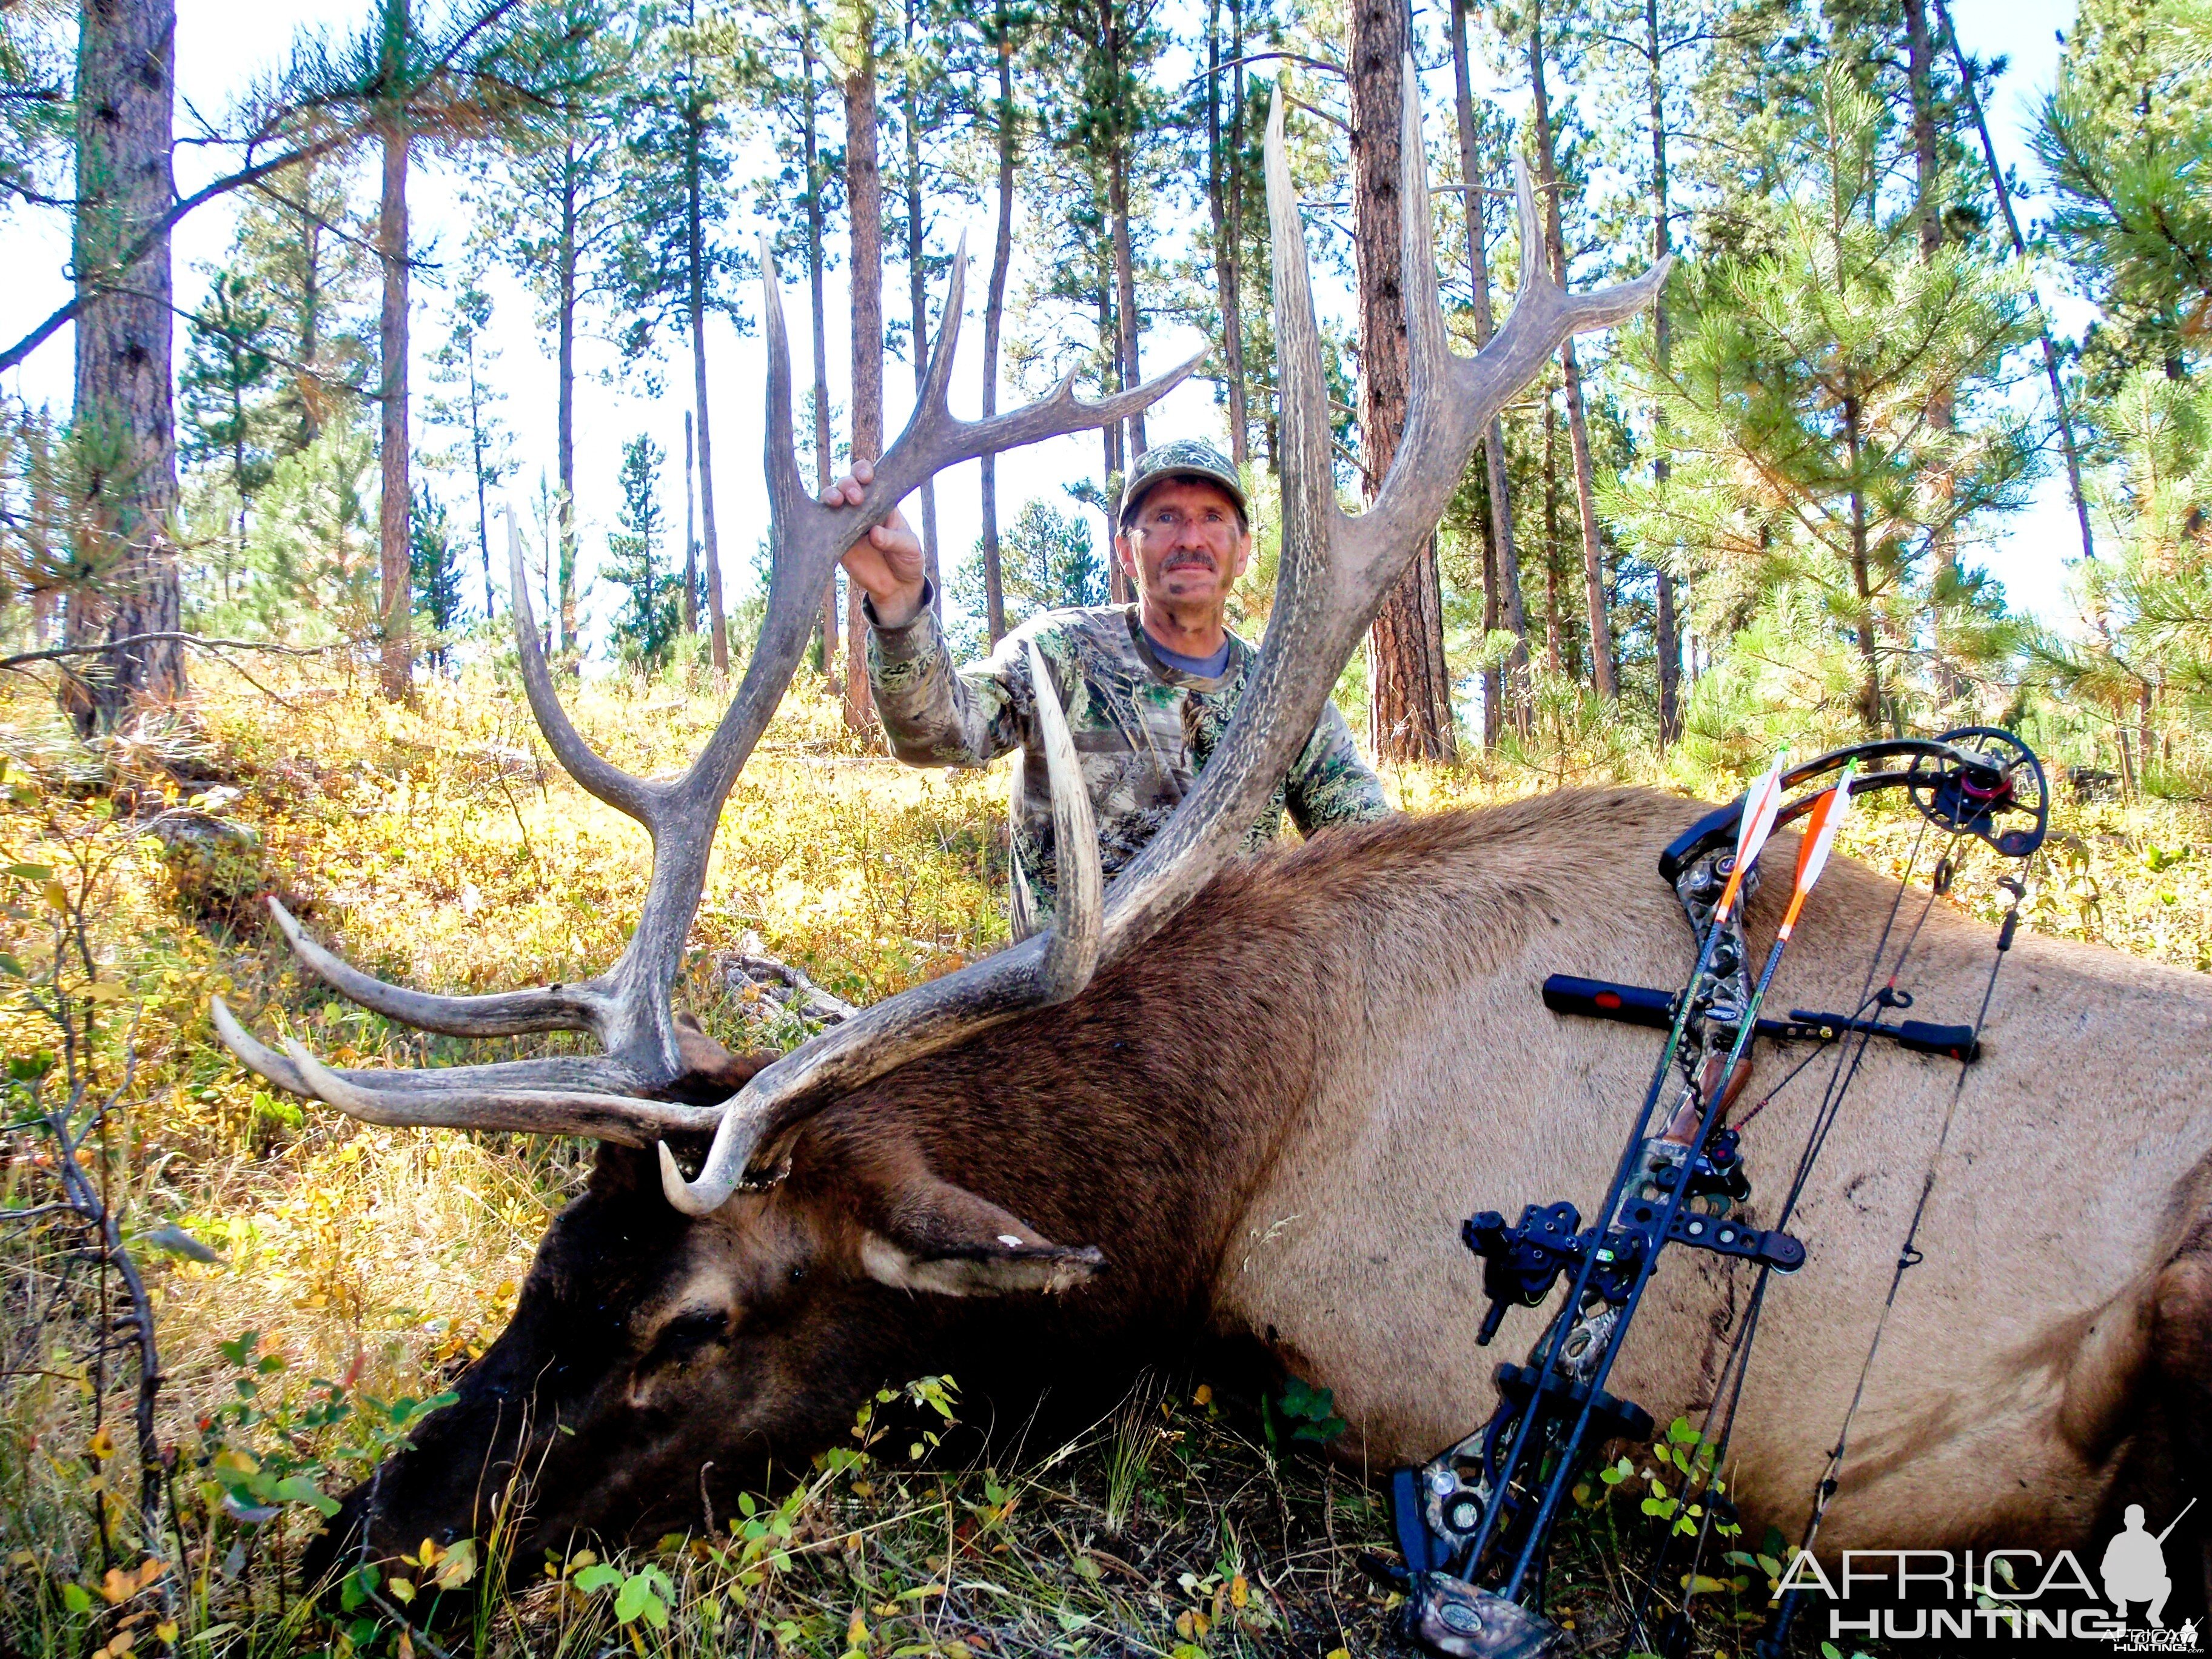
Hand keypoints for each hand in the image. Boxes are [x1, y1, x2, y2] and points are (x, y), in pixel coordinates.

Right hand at [827, 460, 925, 627]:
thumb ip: (893, 539)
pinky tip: (824, 522)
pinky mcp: (836, 541)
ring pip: (831, 500)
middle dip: (847, 484)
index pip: (868, 477)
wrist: (897, 587)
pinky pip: (823, 527)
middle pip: (846, 483)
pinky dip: (821, 521)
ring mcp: (846, 522)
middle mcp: (861, 507)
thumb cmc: (907, 559)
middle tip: (856, 498)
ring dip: (831, 495)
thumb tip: (874, 534)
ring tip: (837, 502)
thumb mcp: (909, 547)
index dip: (863, 471)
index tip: (866, 478)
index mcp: (881, 501)